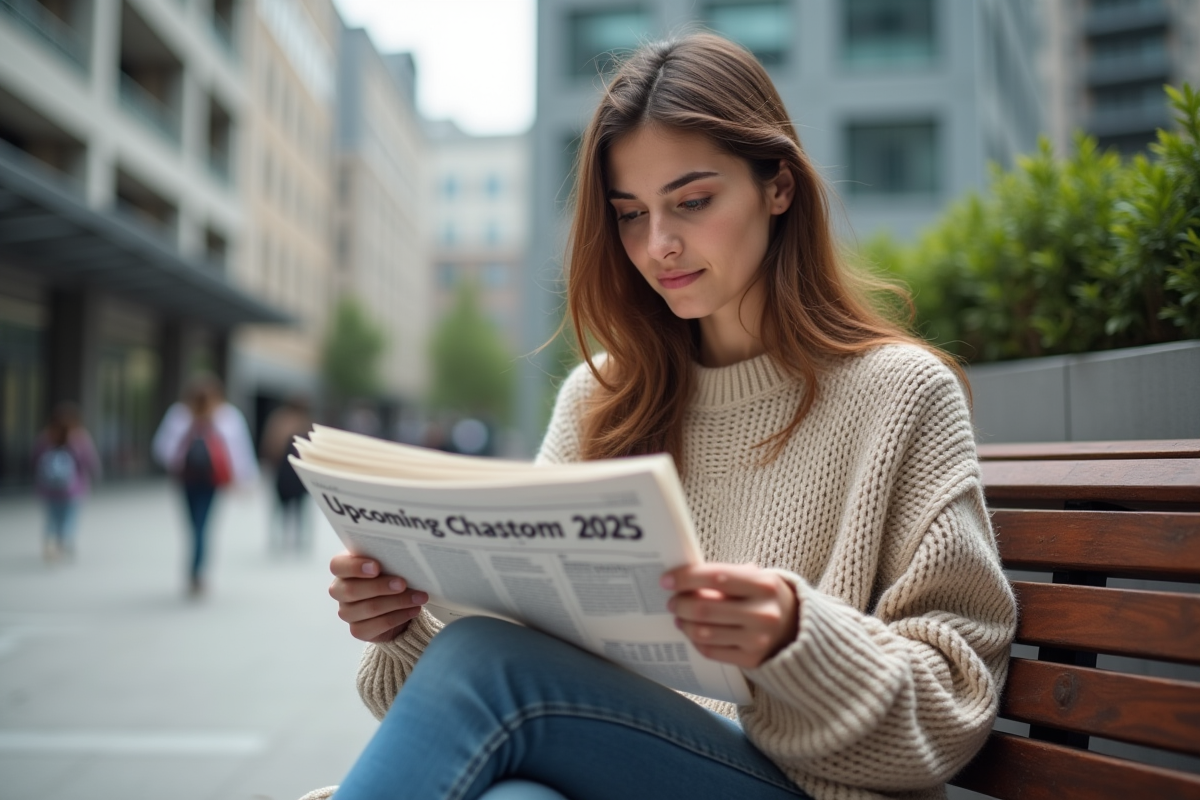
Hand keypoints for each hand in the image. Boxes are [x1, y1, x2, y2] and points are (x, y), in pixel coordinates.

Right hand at [329, 551, 428, 642]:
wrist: (397, 602)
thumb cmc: (390, 575)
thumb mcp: (387, 563)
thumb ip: (387, 558)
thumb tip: (403, 556)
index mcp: (343, 569)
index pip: (337, 565)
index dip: (354, 567)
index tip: (376, 567)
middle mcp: (340, 591)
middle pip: (352, 590)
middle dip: (380, 586)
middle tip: (403, 583)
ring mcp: (347, 612)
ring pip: (369, 608)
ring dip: (397, 602)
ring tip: (418, 597)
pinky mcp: (358, 630)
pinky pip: (378, 625)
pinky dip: (399, 616)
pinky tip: (413, 609)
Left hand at [662, 563, 798, 668]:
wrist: (796, 627)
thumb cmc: (764, 596)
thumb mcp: (754, 578)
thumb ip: (724, 576)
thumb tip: (682, 579)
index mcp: (764, 585)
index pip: (716, 577)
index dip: (687, 578)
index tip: (667, 580)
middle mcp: (764, 613)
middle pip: (705, 608)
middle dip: (680, 603)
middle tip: (672, 601)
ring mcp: (758, 640)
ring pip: (704, 632)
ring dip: (684, 623)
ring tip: (679, 616)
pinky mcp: (751, 660)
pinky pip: (711, 651)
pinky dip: (695, 640)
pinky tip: (692, 631)